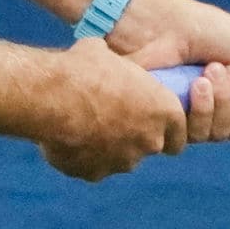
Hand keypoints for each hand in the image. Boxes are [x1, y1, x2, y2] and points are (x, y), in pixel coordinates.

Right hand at [37, 37, 187, 181]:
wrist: (51, 97)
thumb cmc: (83, 69)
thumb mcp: (107, 55)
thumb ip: (117, 69)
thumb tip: (103, 57)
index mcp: (163, 111)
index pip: (178, 133)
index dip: (164, 127)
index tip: (149, 119)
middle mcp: (149, 142)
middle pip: (149, 146)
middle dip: (134, 136)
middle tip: (111, 118)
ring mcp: (122, 162)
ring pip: (120, 159)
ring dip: (108, 148)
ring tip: (83, 126)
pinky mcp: (94, 173)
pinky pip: (92, 167)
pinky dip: (82, 157)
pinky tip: (66, 137)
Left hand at [109, 0, 229, 140]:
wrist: (166, 25)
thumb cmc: (211, 31)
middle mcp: (217, 111)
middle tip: (226, 68)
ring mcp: (192, 119)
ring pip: (220, 135)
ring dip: (221, 101)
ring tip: (208, 72)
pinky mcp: (170, 123)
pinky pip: (195, 137)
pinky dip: (201, 109)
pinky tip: (194, 85)